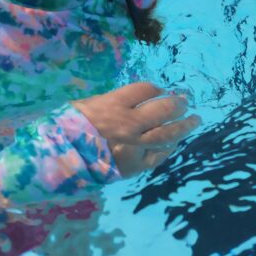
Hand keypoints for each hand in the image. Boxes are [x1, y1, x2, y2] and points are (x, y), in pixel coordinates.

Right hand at [72, 82, 199, 176]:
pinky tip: (174, 143)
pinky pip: (158, 156)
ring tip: (194, 119)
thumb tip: (138, 100)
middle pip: (163, 110)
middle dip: (177, 104)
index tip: (161, 90)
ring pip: (167, 134)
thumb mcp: (89, 104)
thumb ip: (114, 101)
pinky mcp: (134, 166)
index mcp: (115, 104)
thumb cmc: (71, 127)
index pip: (146, 90)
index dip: (157, 89)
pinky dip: (168, 148)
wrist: (61, 160)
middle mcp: (129, 124)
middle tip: (185, 101)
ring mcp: (134, 147)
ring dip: (184, 126)